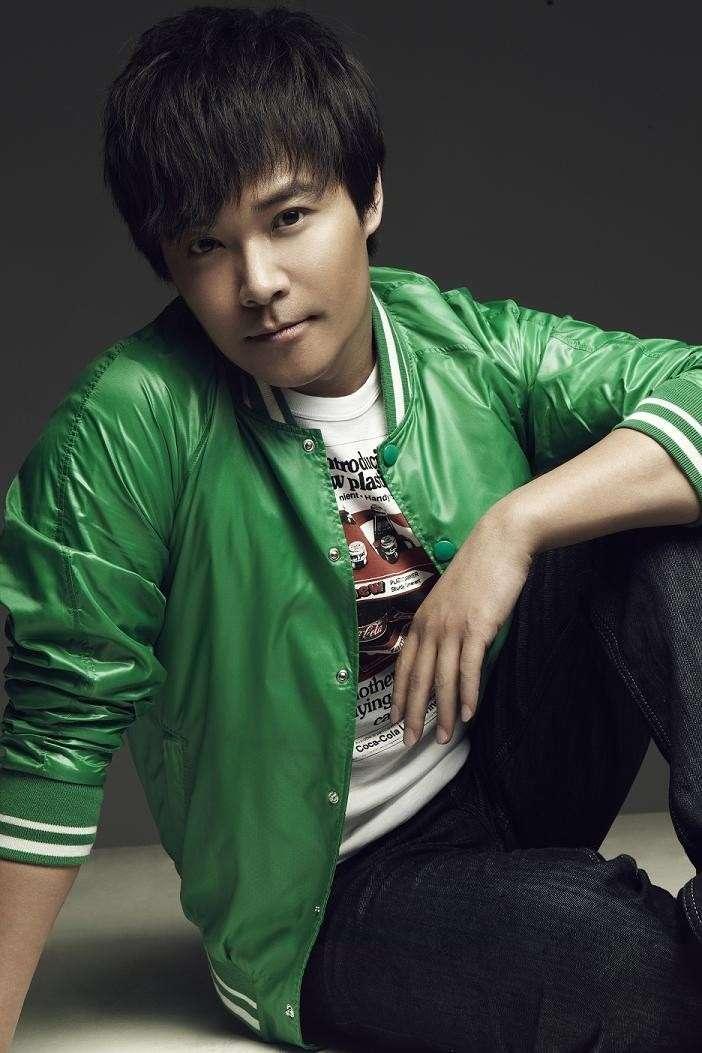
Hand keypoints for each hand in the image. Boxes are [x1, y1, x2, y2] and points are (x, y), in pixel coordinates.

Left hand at [390, 511, 535, 746]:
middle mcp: (431, 626)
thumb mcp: (451, 600)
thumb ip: (446, 626)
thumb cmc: (479, 570)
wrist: (499, 543)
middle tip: (410, 741)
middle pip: (417, 679)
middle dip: (412, 714)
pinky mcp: (477, 628)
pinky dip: (468, 694)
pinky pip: (468, 669)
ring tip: (444, 738)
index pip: (404, 665)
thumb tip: (447, 654)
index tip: (394, 719)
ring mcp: (452, 628)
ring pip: (442, 680)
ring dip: (444, 713)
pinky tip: (469, 714)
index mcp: (422, 619)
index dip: (398, 695)